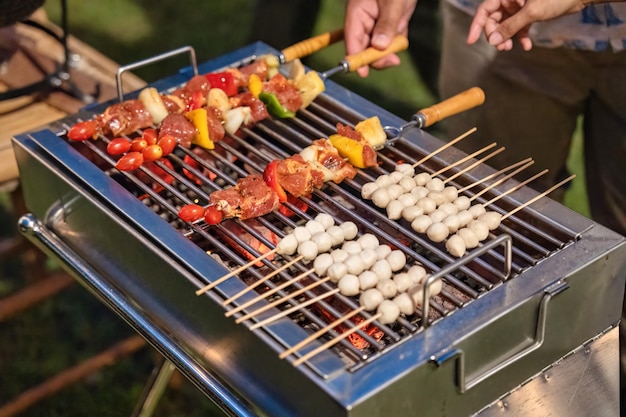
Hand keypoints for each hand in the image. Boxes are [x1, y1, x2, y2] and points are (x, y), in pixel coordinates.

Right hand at [344, 0, 416, 75]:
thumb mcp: (394, 3)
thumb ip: (386, 24)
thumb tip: (379, 47)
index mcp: (357, 13)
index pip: (352, 41)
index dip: (356, 58)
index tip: (363, 73)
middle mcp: (364, 20)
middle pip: (365, 48)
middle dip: (378, 56)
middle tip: (394, 60)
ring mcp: (376, 22)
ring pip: (379, 46)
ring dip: (391, 46)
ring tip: (401, 28)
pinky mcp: (388, 22)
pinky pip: (391, 38)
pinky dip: (398, 39)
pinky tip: (403, 25)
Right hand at [467, 0, 586, 50]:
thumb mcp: (531, 12)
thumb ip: (511, 26)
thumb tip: (493, 40)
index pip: (485, 9)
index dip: (477, 25)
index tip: (471, 40)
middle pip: (494, 19)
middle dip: (496, 34)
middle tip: (501, 46)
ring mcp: (519, 7)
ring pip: (505, 25)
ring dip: (506, 38)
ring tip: (509, 48)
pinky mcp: (528, 13)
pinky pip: (518, 27)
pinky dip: (520, 37)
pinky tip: (526, 45)